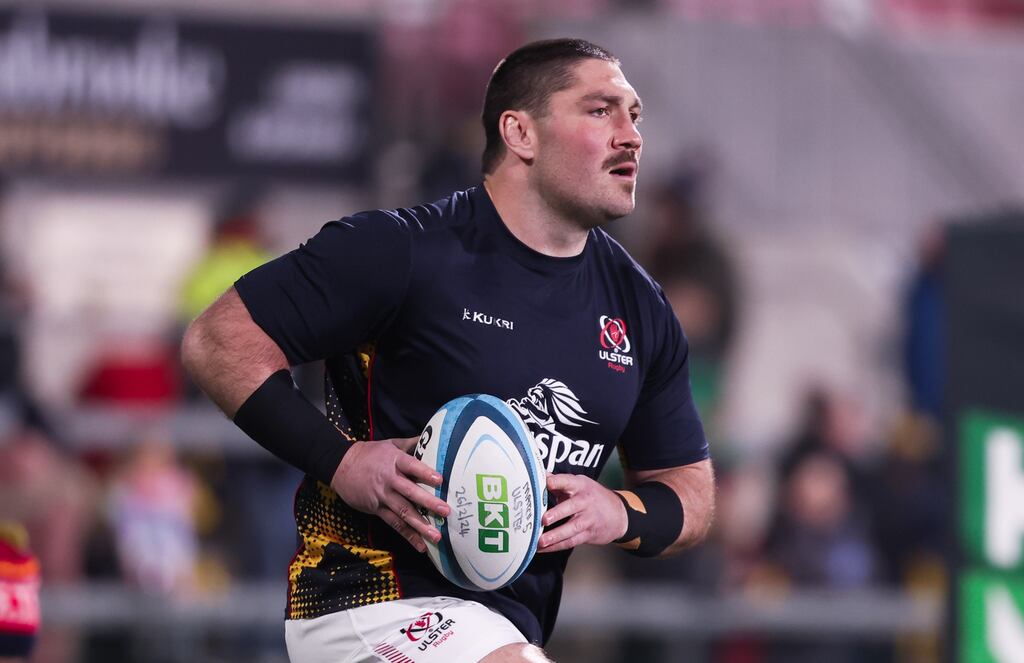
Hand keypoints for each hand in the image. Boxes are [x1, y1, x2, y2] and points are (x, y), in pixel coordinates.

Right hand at [331, 437, 449, 552]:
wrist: (341, 466)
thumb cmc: (370, 454)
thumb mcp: (389, 444)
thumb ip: (411, 443)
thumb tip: (431, 435)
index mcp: (394, 461)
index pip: (411, 466)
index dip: (424, 473)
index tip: (439, 479)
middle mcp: (389, 479)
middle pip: (410, 492)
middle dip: (428, 502)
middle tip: (445, 511)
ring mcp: (382, 496)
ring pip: (403, 512)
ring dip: (420, 525)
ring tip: (436, 536)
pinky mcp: (376, 509)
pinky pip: (394, 523)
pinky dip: (407, 535)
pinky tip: (420, 545)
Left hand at [536, 473, 627, 552]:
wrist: (618, 514)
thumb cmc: (593, 497)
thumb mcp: (579, 484)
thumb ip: (559, 481)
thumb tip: (540, 474)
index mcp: (580, 485)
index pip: (568, 481)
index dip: (557, 482)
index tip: (547, 483)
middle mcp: (585, 501)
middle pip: (571, 507)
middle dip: (557, 513)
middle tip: (544, 519)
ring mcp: (588, 519)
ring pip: (571, 528)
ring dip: (555, 535)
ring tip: (541, 541)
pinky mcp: (588, 534)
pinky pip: (571, 541)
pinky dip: (556, 546)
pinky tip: (544, 548)